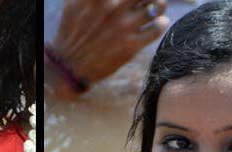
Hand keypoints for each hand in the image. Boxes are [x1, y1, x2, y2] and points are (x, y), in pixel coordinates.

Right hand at [49, 0, 169, 95]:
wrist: (70, 65)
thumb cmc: (72, 31)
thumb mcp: (75, 3)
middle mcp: (114, 7)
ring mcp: (124, 26)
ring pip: (156, 7)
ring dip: (160, 4)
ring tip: (159, 7)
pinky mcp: (131, 45)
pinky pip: (156, 29)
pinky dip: (161, 23)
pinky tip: (159, 22)